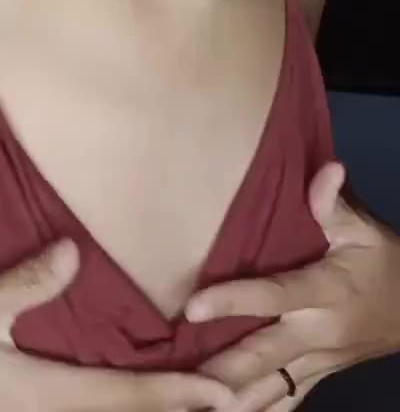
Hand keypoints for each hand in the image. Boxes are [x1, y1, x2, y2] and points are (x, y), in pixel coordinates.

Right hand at [0, 240, 232, 411]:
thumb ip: (24, 284)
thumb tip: (74, 252)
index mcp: (45, 395)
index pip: (126, 396)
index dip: (178, 394)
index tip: (222, 392)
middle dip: (175, 411)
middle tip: (225, 399)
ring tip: (184, 399)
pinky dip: (112, 408)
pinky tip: (115, 394)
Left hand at [185, 163, 399, 410]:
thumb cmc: (381, 262)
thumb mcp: (364, 229)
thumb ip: (335, 205)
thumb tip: (329, 170)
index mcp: (326, 291)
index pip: (275, 296)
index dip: (235, 301)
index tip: (193, 308)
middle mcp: (318, 333)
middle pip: (264, 355)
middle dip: (221, 371)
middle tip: (178, 380)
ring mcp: (317, 362)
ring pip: (271, 388)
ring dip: (232, 399)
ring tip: (189, 406)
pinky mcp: (315, 377)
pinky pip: (283, 400)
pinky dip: (256, 410)